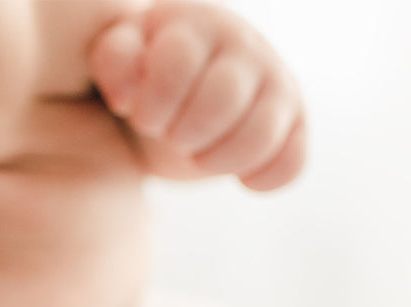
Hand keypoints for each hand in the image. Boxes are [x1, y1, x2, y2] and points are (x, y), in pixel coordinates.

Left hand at [89, 1, 305, 189]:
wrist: (184, 101)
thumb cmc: (147, 81)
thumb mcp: (122, 65)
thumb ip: (116, 60)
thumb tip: (126, 92)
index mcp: (195, 24)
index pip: (177, 60)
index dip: (156, 103)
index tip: (145, 118)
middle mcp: (243, 43)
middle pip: (223, 97)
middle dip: (187, 134)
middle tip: (174, 138)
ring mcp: (275, 81)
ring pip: (261, 132)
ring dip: (220, 160)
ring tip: (201, 157)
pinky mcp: (294, 121)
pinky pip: (293, 159)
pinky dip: (264, 179)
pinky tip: (240, 178)